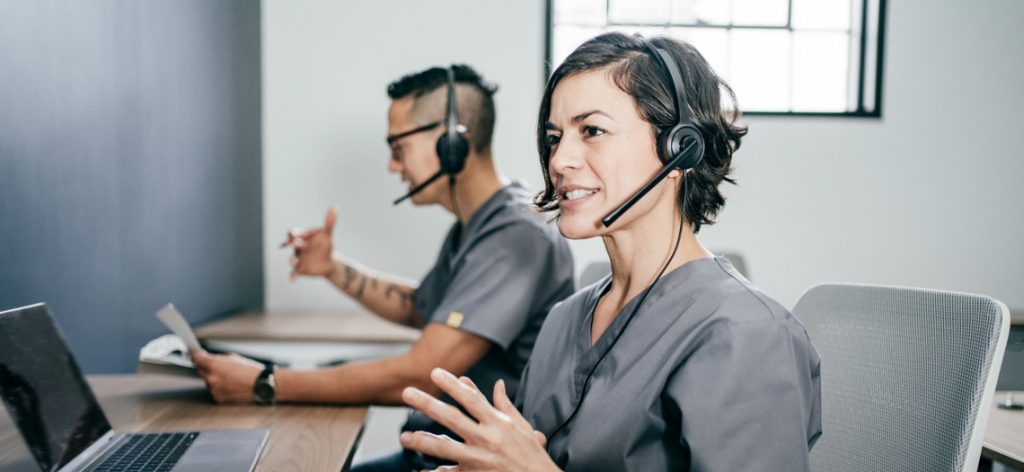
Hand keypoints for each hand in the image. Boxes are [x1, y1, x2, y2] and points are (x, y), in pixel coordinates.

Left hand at [191, 350, 263, 403]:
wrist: (260, 385)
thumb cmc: (249, 370)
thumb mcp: (233, 357)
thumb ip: (217, 358)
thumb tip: (208, 358)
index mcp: (213, 365)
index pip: (196, 358)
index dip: (195, 355)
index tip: (195, 354)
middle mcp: (210, 378)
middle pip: (199, 370)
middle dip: (205, 366)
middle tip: (217, 365)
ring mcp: (213, 389)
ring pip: (207, 380)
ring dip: (213, 377)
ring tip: (229, 376)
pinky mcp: (217, 398)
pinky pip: (213, 389)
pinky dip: (218, 386)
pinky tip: (230, 384)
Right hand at [284, 207, 336, 279]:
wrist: (329, 262)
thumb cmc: (325, 246)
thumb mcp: (327, 235)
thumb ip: (329, 222)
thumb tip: (334, 207)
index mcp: (302, 238)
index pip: (294, 234)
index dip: (293, 233)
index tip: (294, 234)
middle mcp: (297, 249)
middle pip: (293, 246)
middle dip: (294, 244)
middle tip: (296, 242)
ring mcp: (298, 260)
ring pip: (292, 260)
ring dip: (292, 260)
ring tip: (294, 261)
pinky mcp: (300, 270)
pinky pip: (293, 273)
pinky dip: (292, 276)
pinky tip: (292, 279)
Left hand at [400, 368, 557, 471]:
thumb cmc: (532, 454)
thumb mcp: (522, 427)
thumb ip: (505, 405)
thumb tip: (498, 383)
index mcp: (498, 423)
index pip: (471, 399)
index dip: (452, 384)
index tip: (434, 372)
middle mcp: (487, 439)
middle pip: (452, 418)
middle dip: (428, 404)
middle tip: (406, 393)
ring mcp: (479, 460)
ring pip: (444, 448)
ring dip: (422, 441)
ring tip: (404, 437)